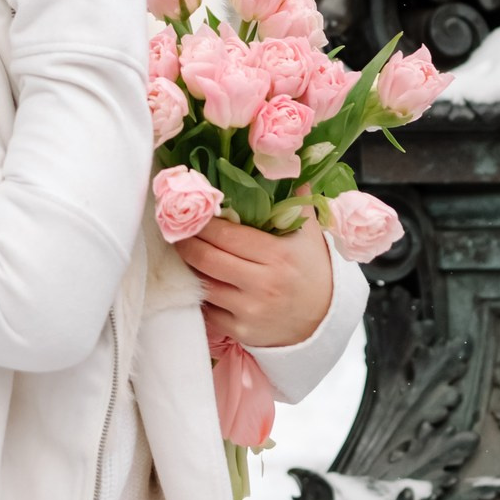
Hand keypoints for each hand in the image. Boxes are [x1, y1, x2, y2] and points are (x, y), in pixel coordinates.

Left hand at [173, 212, 332, 348]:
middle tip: (175, 229)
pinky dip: (201, 294)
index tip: (189, 211)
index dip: (202, 222)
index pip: (226, 235)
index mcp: (277, 256)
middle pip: (207, 258)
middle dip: (185, 242)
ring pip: (203, 284)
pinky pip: (208, 310)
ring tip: (184, 250)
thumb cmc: (312, 270)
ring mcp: (250, 311)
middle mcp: (263, 285)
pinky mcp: (242, 332)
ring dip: (189, 266)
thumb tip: (286, 167)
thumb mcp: (309, 234)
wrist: (324, 320)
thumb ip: (295, 201)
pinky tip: (199, 278)